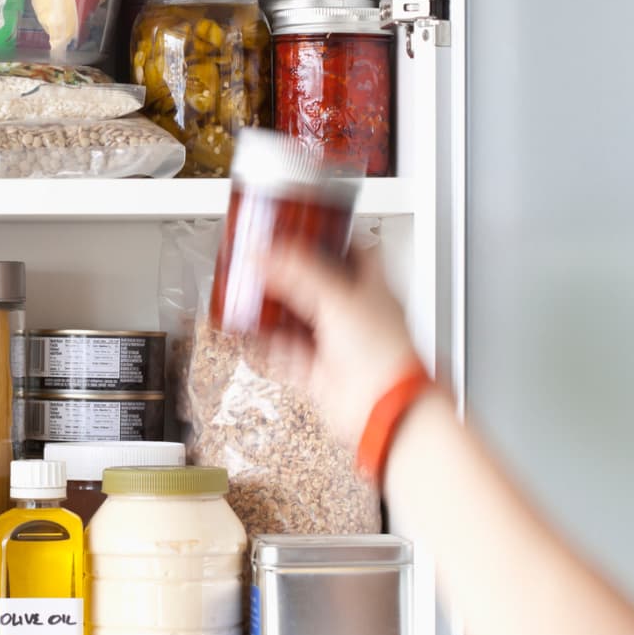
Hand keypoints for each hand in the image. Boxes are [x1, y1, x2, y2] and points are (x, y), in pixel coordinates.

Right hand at [262, 243, 420, 446]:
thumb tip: (264, 253)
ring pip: (298, 318)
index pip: (353, 250)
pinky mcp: (319, 369)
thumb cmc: (383, 353)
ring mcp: (337, 342)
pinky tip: (254, 334)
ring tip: (251, 294)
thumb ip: (297, 271)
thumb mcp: (337, 296)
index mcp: (373, 287)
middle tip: (263, 262)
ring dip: (274, 308)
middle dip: (288, 273)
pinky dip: (268, 342)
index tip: (302, 227)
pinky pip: (286, 351)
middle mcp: (356, 313)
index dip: (328, 236)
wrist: (382, 407)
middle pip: (316, 283)